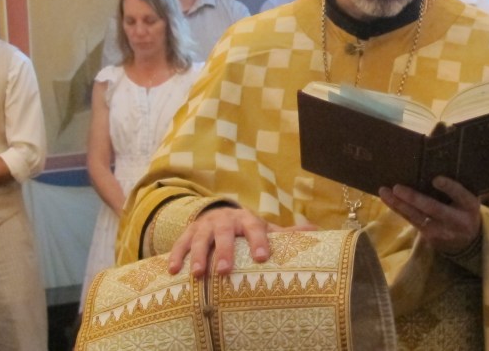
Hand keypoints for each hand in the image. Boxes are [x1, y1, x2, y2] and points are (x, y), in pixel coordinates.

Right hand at [167, 206, 302, 277]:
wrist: (218, 214)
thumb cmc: (246, 228)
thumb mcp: (263, 228)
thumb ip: (285, 233)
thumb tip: (315, 231)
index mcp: (247, 219)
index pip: (254, 227)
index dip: (259, 241)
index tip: (263, 258)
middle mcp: (225, 220)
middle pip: (225, 233)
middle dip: (224, 251)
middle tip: (225, 271)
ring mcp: (205, 226)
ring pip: (200, 239)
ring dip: (198, 256)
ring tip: (198, 275)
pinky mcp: (188, 232)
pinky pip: (180, 243)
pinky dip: (176, 255)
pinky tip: (173, 270)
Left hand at [378, 176, 480, 254]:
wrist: (467, 241)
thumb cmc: (464, 209)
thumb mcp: (468, 199)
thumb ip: (457, 186)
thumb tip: (436, 159)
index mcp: (469, 206)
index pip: (461, 195)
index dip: (449, 187)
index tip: (436, 179)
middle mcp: (456, 220)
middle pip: (434, 209)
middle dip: (414, 198)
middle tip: (397, 188)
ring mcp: (441, 230)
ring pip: (417, 217)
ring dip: (399, 204)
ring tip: (384, 191)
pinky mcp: (428, 235)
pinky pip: (411, 221)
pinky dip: (398, 209)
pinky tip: (387, 198)